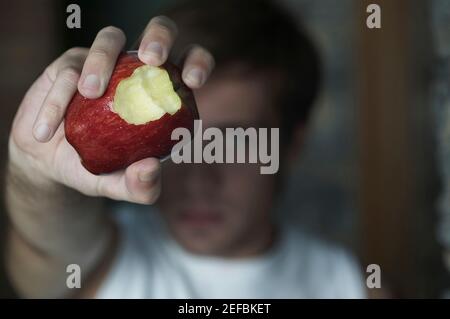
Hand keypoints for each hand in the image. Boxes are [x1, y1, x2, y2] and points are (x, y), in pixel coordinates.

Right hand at [8, 16, 214, 203]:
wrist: (49, 164)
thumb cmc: (96, 168)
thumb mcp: (118, 185)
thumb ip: (139, 186)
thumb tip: (151, 169)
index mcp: (161, 92)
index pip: (189, 64)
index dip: (198, 63)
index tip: (192, 81)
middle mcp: (136, 71)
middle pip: (158, 32)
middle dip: (159, 37)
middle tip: (152, 60)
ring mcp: (104, 63)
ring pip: (110, 38)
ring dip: (102, 59)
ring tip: (89, 92)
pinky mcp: (70, 66)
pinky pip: (67, 71)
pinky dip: (57, 99)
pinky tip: (46, 131)